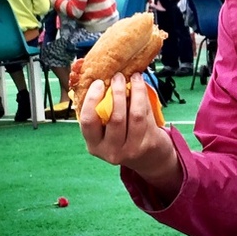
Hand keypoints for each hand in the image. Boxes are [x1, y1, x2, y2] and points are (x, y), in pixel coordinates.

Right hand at [80, 74, 181, 191]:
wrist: (148, 158)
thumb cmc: (122, 137)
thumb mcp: (105, 132)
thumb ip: (100, 112)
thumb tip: (99, 78)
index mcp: (94, 145)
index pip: (88, 121)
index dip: (92, 100)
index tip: (98, 83)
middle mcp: (110, 151)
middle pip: (114, 117)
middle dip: (117, 92)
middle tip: (118, 76)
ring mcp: (131, 149)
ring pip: (134, 115)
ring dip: (134, 91)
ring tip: (134, 76)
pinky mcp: (148, 143)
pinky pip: (146, 115)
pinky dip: (143, 97)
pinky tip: (141, 86)